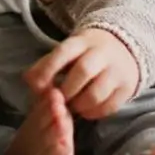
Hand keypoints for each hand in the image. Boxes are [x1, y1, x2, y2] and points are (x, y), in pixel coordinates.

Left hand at [24, 28, 138, 119]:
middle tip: (57, 102)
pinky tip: (86, 110)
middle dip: (66, 91)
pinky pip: (109, 107)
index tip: (37, 87)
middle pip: (83, 71)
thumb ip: (46, 65)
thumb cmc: (86, 53)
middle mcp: (102, 54)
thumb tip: (28, 80)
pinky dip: (94, 113)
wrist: (124, 47)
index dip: (47, 70)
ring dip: (79, 105)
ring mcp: (117, 71)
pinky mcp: (127, 88)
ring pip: (96, 94)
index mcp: (82, 42)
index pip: (63, 53)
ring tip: (73, 107)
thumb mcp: (67, 51)